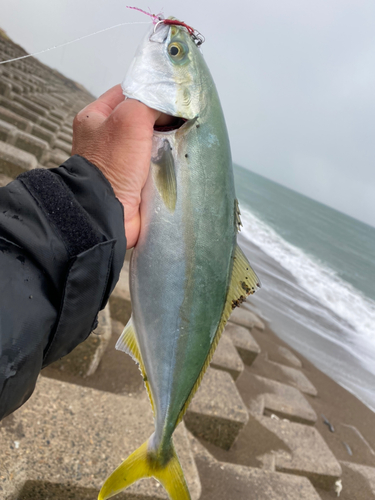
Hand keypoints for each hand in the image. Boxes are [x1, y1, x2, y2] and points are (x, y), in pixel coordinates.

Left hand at [72, 84, 171, 247]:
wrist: (108, 213)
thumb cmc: (111, 166)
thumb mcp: (130, 117)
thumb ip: (149, 102)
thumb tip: (169, 104)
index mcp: (95, 118)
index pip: (126, 93)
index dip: (149, 90)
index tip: (171, 95)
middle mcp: (105, 139)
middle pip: (141, 120)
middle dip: (161, 121)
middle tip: (179, 120)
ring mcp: (120, 162)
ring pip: (151, 144)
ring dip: (165, 145)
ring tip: (180, 142)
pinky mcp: (133, 182)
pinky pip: (155, 167)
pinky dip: (166, 165)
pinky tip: (177, 163)